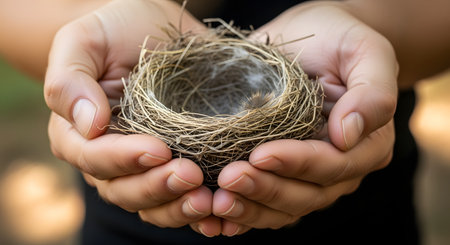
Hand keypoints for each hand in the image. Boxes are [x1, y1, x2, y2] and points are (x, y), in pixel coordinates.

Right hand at [44, 0, 216, 229]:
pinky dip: (198, 210)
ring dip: (179, 207)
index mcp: (80, 133)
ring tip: (208, 200)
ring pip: (153, 205)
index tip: (157, 149)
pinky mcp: (176, 165)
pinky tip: (219, 210)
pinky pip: (181, 199)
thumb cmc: (115, 31)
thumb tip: (89, 126)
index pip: (93, 158)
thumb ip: (70, 81)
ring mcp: (144, 167)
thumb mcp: (84, 40)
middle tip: (191, 175)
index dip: (123, 159)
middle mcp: (110, 158)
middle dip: (157, 188)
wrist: (152, 30)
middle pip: (124, 190)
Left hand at [206, 2, 397, 235]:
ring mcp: (308, 177)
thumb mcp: (365, 52)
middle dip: (266, 190)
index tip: (261, 154)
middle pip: (306, 195)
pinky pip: (265, 205)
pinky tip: (215, 216)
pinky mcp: (280, 175)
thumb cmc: (338, 40)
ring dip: (250, 208)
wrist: (310, 40)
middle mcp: (338, 168)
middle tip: (229, 178)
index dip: (297, 164)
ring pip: (283, 209)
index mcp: (366, 144)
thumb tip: (348, 136)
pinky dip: (242, 214)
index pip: (333, 165)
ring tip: (217, 201)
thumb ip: (372, 92)